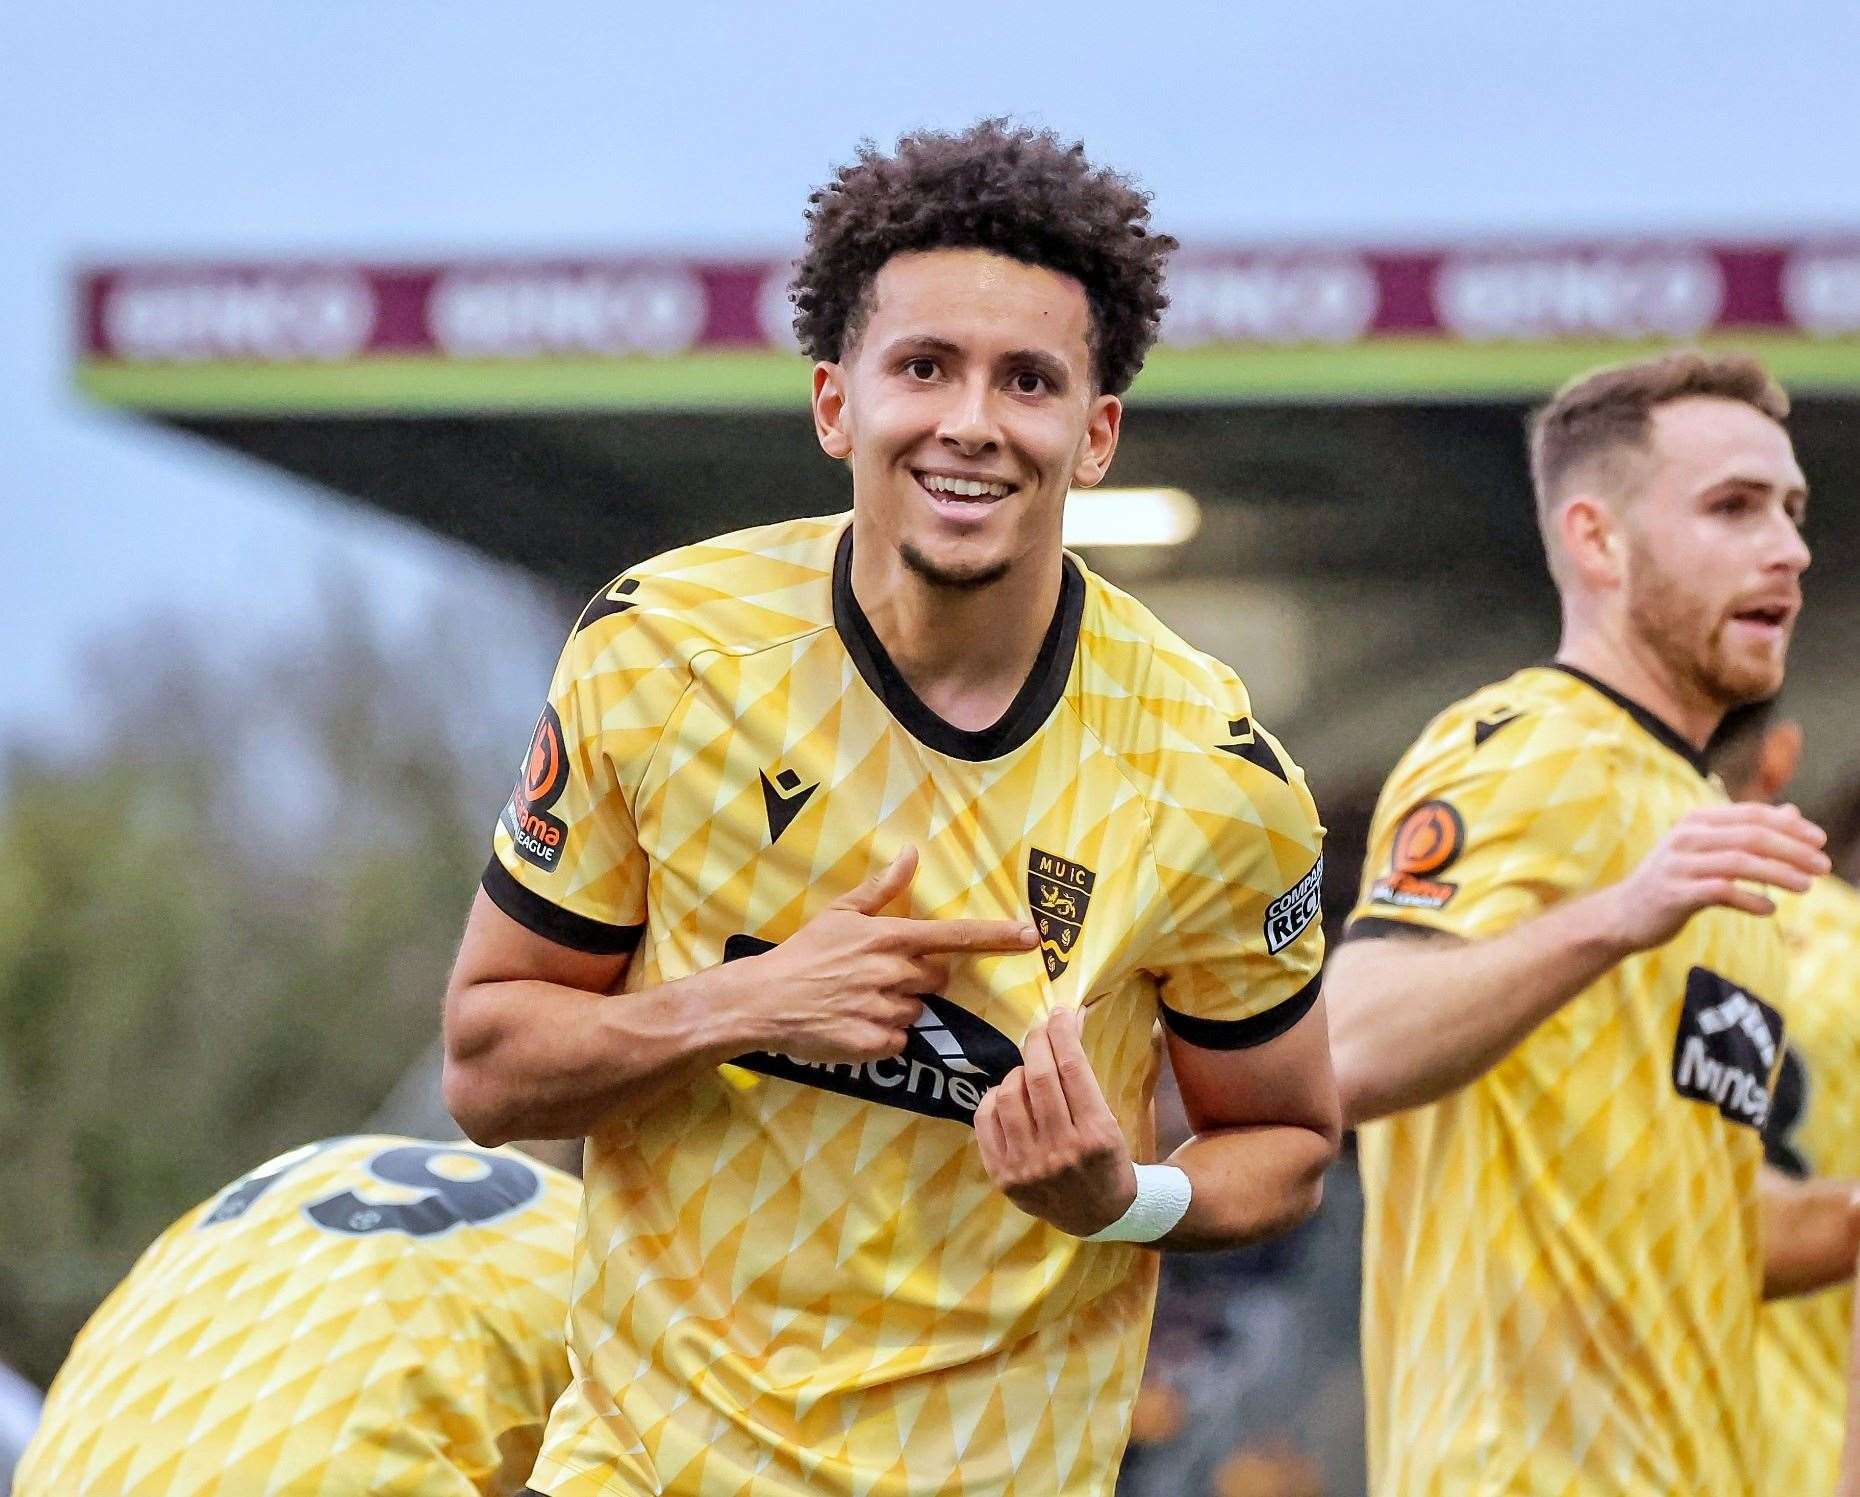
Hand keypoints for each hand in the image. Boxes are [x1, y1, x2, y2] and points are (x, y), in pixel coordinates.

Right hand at [742, 847, 1038, 1063]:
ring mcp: (884, 1010)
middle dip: (920, 979)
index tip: (1032, 937)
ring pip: (917, 1012)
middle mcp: (893, 972)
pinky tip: (855, 1024)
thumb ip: (881, 887)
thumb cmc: (804, 953)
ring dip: (898, 1008)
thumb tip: (910, 853)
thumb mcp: (840, 913)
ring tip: (859, 1000)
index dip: (996, 936)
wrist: (764, 999)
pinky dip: (883, 1037)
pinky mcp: (874, 1043)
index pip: (954, 936)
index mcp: (889, 937)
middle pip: (938, 979)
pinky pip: (900, 1042)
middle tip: (881, 976)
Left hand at [974, 1006, 1137, 1236]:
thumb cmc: (1107, 1159)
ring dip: (1017, 1072)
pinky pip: (986, 1120)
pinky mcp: (1004, 1177)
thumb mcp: (1110, 1120)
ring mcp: (1028, 1166)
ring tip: (1028, 1073)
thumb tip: (1068, 1021)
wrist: (1099, 1216)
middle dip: (1038, 1042)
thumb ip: (1084, 1079)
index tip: (1061, 1013)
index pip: (1073, 1068)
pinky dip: (994, 1098)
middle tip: (1041, 1029)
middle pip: (1039, 1076)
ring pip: (1008, 1095)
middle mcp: (1061, 1151)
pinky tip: (1006, 1096)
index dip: (1064, 1033)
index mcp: (1096, 1134)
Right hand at [1600, 802, 1828, 952]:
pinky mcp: (1675, 894)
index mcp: (1695, 822)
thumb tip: (1793, 812)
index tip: (1820, 841)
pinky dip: (1751, 901)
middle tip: (1823, 866)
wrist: (1623, 914)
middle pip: (1750, 836)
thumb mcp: (1708, 850)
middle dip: (1792, 850)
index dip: (1790, 826)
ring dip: (1779, 875)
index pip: (1751, 814)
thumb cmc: (1673, 880)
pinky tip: (1769, 910)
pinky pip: (1721, 893)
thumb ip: (1747, 831)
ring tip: (1806, 886)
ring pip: (1740, 863)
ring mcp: (1678, 865)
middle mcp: (1686, 837)